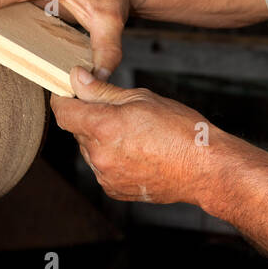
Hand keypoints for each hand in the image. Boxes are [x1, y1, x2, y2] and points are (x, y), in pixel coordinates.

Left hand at [51, 68, 215, 204]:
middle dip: (90, 117)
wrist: (204, 168)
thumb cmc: (180, 129)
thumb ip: (102, 91)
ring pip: (90, 150)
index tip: (69, 91)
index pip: (63, 111)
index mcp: (103, 127)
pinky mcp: (114, 189)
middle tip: (119, 111)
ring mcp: (105, 175)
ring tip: (135, 134)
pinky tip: (137, 152)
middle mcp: (99, 155)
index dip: (63, 98)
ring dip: (101, 139)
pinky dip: (111, 157)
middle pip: (78, 130)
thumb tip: (77, 78)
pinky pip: (102, 168)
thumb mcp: (141, 98)